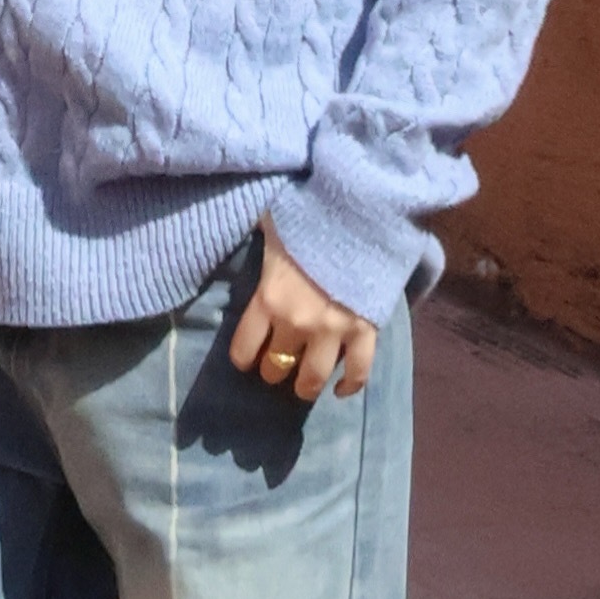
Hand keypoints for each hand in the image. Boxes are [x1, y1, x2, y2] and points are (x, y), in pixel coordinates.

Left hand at [229, 228, 377, 404]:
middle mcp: (295, 322)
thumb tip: (234, 217)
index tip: (246, 357)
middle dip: (274, 370)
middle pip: (276, 367)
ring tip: (304, 385)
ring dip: (306, 386)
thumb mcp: (270, 221)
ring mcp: (332, 331)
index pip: (243, 348)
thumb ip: (255, 235)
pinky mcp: (364, 330)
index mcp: (268, 298)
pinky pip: (358, 372)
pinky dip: (350, 386)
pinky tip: (341, 389)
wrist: (360, 209)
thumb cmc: (309, 211)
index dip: (243, 356)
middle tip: (277, 366)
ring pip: (313, 378)